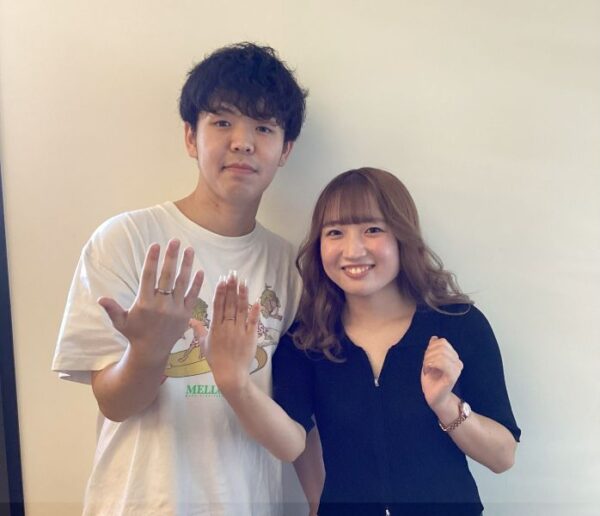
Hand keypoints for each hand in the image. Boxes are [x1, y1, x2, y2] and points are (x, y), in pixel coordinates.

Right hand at [98, 239, 203, 366]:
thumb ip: (112, 308)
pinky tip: (200, 270)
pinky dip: (197, 283)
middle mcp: (161, 305)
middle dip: (171, 257)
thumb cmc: (135, 333)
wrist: (152, 351)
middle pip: (167, 276)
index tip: (155, 244)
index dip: (152, 260)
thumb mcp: (120, 322)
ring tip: (189, 249)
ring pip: (182, 283)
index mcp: (145, 303)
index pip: (148, 276)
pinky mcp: (186, 314)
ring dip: (187, 265)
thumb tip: (100, 298)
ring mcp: (176, 309)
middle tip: (175, 241)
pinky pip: (193, 296)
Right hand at [191, 271, 259, 393]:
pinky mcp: (251, 336)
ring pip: (241, 310)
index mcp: (215, 328)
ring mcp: (240, 331)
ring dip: (242, 295)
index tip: (222, 279)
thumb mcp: (203, 345)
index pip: (218, 306)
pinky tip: (256, 300)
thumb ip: (198, 330)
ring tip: (243, 281)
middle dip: (231, 288)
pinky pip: (253, 321)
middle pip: (229, 304)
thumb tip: (190, 320)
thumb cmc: (215, 360)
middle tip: (233, 274)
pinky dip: (255, 311)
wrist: (230, 375)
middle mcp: (227, 327)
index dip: (220, 292)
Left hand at [421, 336, 462, 412]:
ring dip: (428, 360)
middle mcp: (458, 362)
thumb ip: (433, 349)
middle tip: (426, 364)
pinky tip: (428, 371)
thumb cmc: (431, 379)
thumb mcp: (430, 361)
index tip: (427, 359)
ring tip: (427, 369)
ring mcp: (457, 369)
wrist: (433, 396)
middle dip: (428, 354)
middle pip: (441, 346)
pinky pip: (442, 363)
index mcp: (454, 356)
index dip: (431, 347)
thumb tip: (435, 337)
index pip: (442, 342)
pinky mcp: (453, 376)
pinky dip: (431, 364)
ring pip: (441, 354)